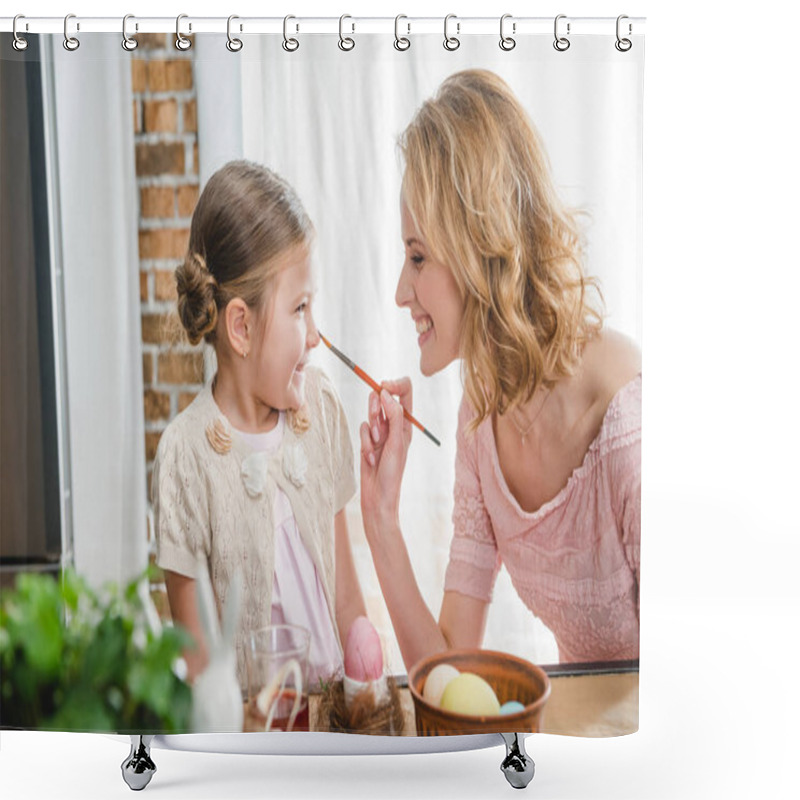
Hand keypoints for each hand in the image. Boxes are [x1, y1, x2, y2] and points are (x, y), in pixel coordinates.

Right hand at [359, 377, 412, 530]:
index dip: (394, 384)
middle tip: (377, 420)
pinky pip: (362, 429)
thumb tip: (386, 393)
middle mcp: (394, 425)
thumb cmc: (393, 474)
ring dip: (371, 428)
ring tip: (376, 444)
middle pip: (383, 399)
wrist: (378, 497)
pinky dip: (364, 442)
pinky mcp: (367, 441)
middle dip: (376, 407)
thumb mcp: (397, 443)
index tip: (383, 385)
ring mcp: (380, 433)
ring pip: (371, 413)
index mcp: (407, 423)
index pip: (404, 392)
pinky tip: (370, 458)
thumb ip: (393, 416)